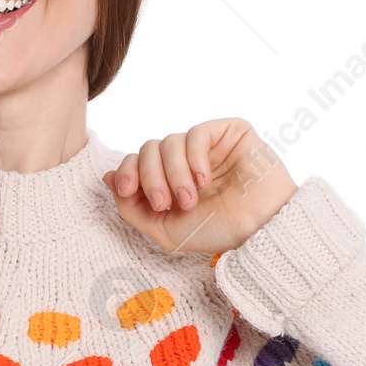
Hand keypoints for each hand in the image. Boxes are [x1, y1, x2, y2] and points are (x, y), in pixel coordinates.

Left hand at [102, 119, 297, 256]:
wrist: (260, 231)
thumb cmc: (217, 233)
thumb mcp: (164, 230)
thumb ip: (131, 208)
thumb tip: (105, 178)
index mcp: (169, 179)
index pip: (135, 161)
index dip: (126, 172)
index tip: (126, 191)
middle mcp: (185, 159)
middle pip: (147, 149)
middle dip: (150, 178)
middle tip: (166, 203)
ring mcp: (207, 145)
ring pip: (168, 142)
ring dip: (174, 174)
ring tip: (191, 198)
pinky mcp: (229, 132)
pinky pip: (196, 133)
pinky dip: (193, 157)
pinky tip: (204, 179)